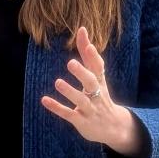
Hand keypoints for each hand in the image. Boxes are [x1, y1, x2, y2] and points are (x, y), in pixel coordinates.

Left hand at [40, 26, 142, 157]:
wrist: (114, 128)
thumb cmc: (101, 96)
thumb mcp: (97, 77)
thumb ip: (88, 55)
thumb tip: (82, 29)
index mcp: (100, 82)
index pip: (98, 67)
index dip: (93, 55)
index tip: (87, 44)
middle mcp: (96, 94)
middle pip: (91, 82)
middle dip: (82, 73)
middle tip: (70, 63)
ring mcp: (89, 108)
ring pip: (80, 100)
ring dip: (69, 91)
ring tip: (58, 82)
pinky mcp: (81, 120)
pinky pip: (69, 114)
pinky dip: (57, 107)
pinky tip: (44, 100)